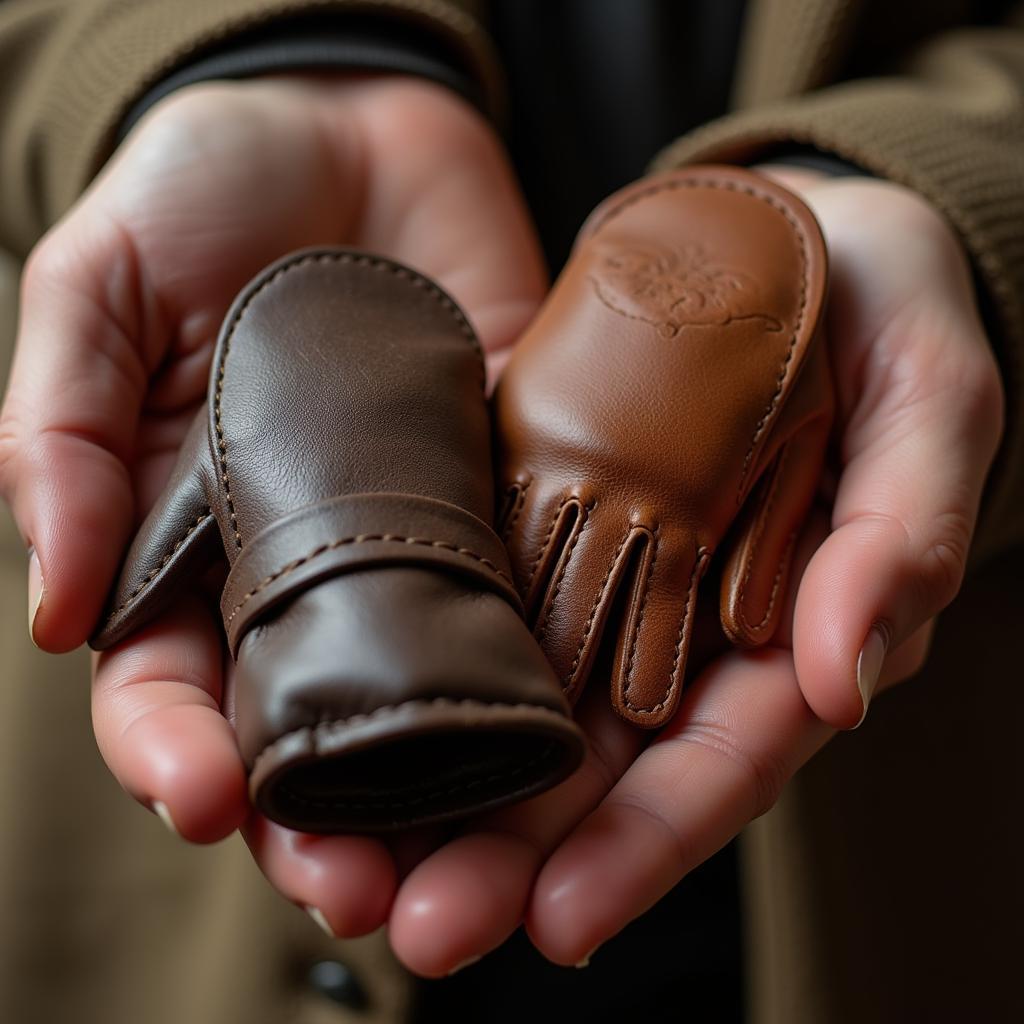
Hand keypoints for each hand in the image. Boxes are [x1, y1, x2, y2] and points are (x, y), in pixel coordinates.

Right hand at [0, 75, 547, 929]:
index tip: (204, 799)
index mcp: (191, 543)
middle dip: (327, 814)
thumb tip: (52, 610)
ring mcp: (424, 537)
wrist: (356, 129)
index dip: (176, 752)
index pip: (169, 685)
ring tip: (465, 862)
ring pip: (432, 689)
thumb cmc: (208, 194)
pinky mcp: (518, 494)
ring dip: (445, 783)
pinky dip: (549, 667)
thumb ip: (63, 434)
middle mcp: (313, 564)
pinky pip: (536, 591)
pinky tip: (567, 732)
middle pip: (313, 722)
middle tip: (355, 889)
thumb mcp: (102, 286)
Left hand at [376, 171, 1004, 973]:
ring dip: (443, 769)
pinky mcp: (539, 498)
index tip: (563, 919)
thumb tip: (849, 674)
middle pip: (595, 759)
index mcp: (784, 627)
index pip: (715, 765)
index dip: (645, 847)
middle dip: (515, 848)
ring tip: (356, 849)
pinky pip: (477, 579)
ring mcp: (602, 561)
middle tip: (424, 925)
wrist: (798, 234)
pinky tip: (344, 686)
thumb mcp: (930, 408)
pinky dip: (418, 637)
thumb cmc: (886, 316)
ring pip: (519, 690)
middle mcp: (680, 617)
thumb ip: (900, 535)